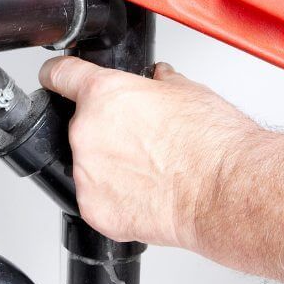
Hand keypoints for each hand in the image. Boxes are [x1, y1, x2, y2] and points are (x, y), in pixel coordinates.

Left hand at [39, 57, 266, 251]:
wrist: (227, 192)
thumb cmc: (214, 145)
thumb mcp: (189, 92)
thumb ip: (160, 82)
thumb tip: (158, 79)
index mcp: (104, 95)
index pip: (60, 75)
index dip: (59, 75)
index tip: (56, 79)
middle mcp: (86, 132)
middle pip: (80, 126)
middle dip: (106, 132)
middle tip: (143, 143)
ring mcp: (85, 173)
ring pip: (88, 165)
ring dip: (110, 166)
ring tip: (151, 171)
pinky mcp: (92, 208)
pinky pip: (95, 198)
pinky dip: (116, 198)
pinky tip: (146, 195)